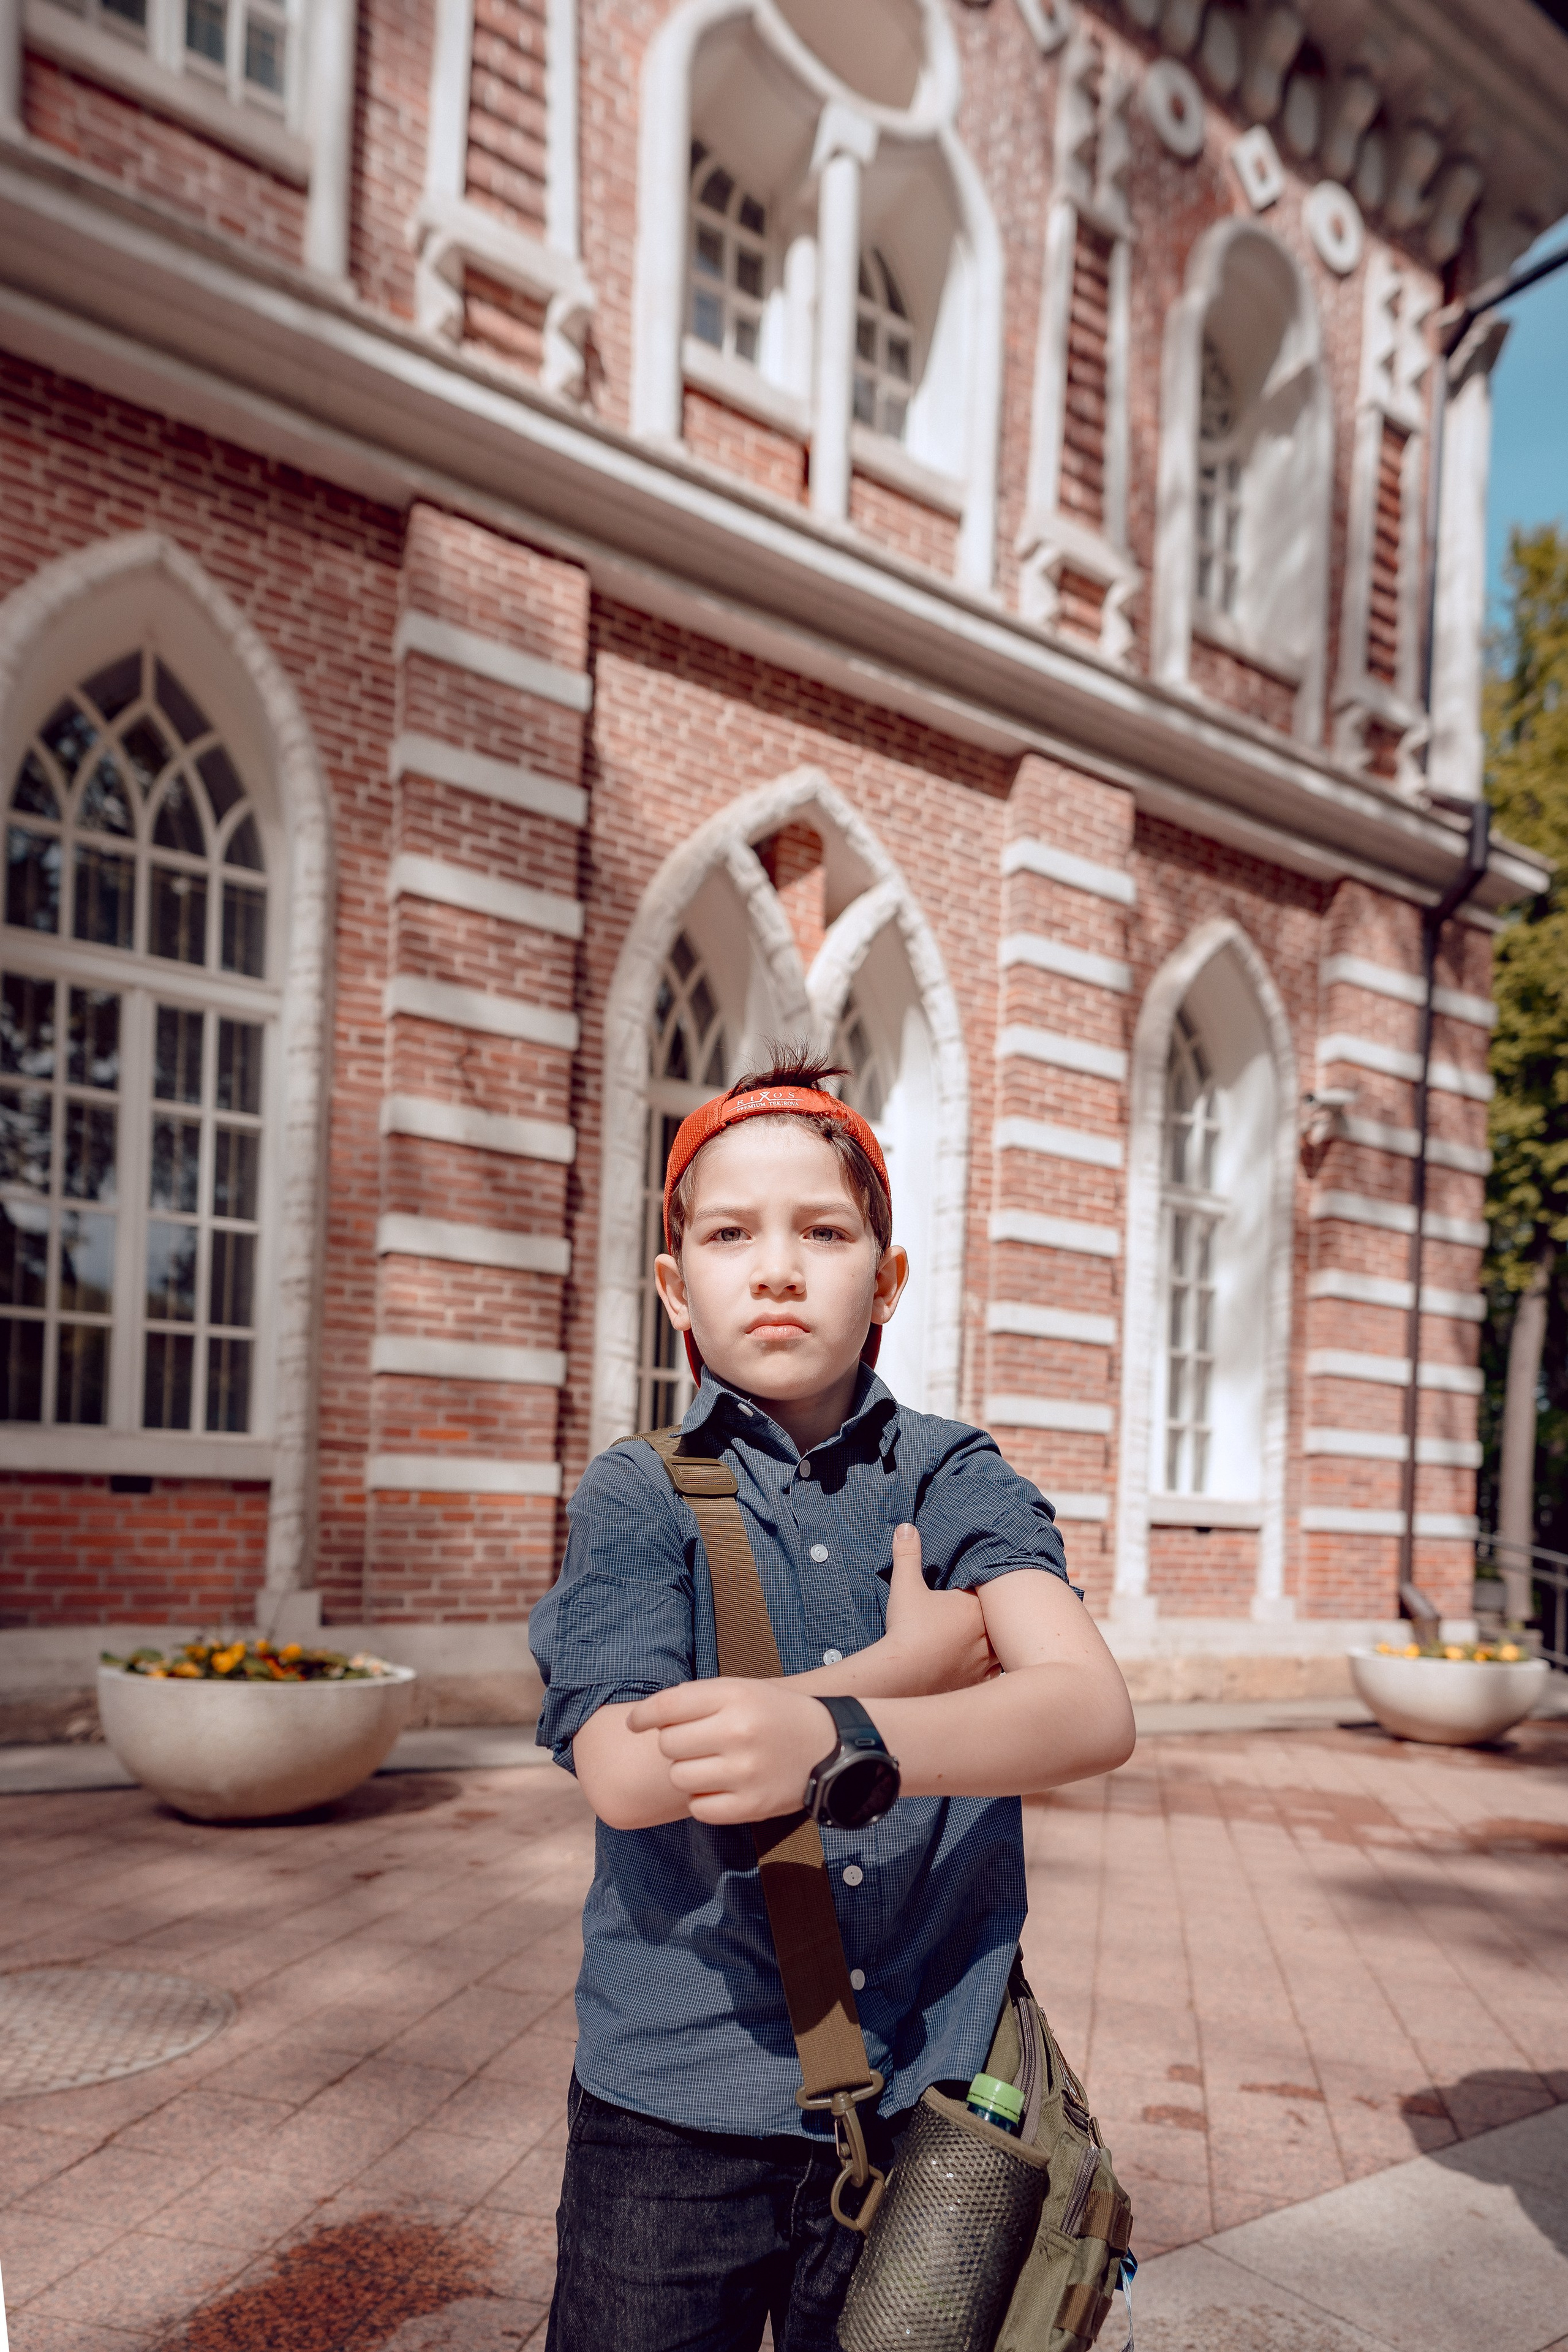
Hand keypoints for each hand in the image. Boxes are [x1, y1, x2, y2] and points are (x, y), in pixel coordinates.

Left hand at [626, 1678, 835, 1824]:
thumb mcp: (744, 1690)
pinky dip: (702, 1800)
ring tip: (709, 1765)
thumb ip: (699, 1699)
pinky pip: (699, 1808)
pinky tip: (720, 1787)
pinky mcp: (751, 1806)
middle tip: (695, 1744)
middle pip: (669, 1744)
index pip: (669, 1706)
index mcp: (735, 1696)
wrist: (830, 1747)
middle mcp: (738, 1732)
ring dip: (686, 1773)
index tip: (635, 1724)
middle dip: (675, 1744)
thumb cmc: (776, 1715)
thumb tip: (647, 1717)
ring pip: (679, 1778)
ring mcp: (744, 1772)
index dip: (643, 1716)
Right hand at [878, 1524, 996, 1694]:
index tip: (986, 1587)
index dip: (989, 1590)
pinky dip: (993, 1672)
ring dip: (1001, 1644)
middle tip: (998, 1612)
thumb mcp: (905, 1586)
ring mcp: (984, 1661)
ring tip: (998, 1639)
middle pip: (1004, 1621)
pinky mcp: (977, 1683)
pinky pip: (995, 1677)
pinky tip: (990, 1669)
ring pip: (1005, 1650)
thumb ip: (907, 1555)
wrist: (902, 1674)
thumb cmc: (906, 1629)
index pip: (994, 1593)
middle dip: (1000, 1617)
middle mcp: (986, 1634)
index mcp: (974, 1607)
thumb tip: (905, 1527)